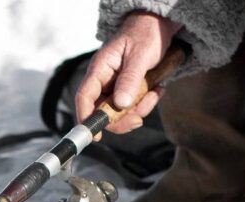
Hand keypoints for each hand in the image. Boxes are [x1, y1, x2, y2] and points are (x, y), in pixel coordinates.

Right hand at [75, 11, 181, 134]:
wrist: (160, 24)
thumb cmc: (147, 33)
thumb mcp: (140, 56)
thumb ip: (130, 79)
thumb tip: (120, 104)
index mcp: (100, 69)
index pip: (84, 97)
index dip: (87, 118)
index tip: (96, 135)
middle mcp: (104, 80)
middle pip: (102, 111)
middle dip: (122, 118)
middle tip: (139, 120)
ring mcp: (115, 85)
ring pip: (120, 111)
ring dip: (140, 109)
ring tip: (156, 92)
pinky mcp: (128, 89)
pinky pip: (133, 105)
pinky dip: (147, 102)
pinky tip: (157, 89)